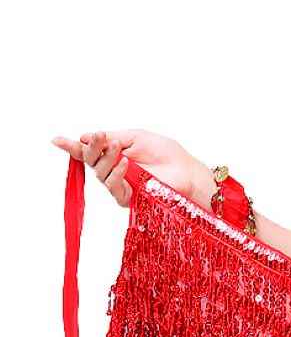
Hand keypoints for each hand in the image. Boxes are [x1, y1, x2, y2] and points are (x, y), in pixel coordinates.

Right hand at [52, 130, 214, 209]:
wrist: (187, 172)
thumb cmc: (168, 155)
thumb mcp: (136, 137)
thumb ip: (111, 138)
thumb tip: (85, 137)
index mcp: (116, 154)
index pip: (90, 152)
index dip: (73, 147)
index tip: (57, 139)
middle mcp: (116, 171)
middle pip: (91, 161)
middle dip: (92, 148)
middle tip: (101, 138)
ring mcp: (123, 185)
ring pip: (99, 174)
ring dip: (105, 159)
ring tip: (119, 151)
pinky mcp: (130, 199)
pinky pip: (113, 188)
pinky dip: (115, 173)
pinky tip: (124, 164)